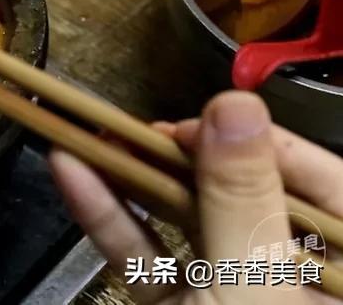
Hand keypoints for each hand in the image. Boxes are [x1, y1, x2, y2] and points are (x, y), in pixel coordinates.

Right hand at [49, 91, 342, 303]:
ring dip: (135, 181)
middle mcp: (296, 278)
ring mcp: (234, 291)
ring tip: (92, 134)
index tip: (208, 120)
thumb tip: (233, 105)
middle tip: (144, 130)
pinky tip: (73, 175)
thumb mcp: (249, 286)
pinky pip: (151, 256)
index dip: (263, 143)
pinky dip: (112, 221)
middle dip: (186, 157)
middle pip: (247, 195)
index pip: (323, 182)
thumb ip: (241, 200)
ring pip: (189, 223)